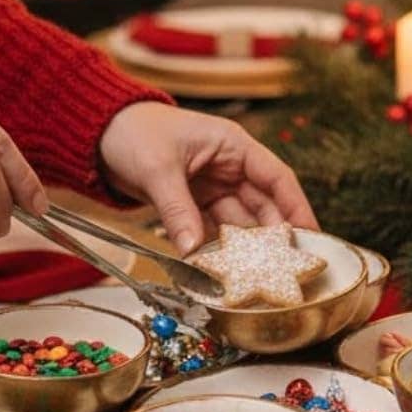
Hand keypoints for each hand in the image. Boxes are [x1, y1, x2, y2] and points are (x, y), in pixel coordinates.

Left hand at [97, 101, 317, 253]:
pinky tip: (221, 272)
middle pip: (262, 206)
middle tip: (284, 271)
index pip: (277, 178)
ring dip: (242, 249)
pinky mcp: (194, 203)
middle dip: (272, 237)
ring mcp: (212, 187)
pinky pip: (212, 230)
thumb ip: (178, 209)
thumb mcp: (158, 169)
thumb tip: (193, 250)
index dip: (297, 208)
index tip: (312, 237)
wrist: (100, 133)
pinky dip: (216, 250)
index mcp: (232, 145)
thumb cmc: (134, 133)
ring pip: (238, 223)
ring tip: (253, 278)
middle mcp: (229, 167)